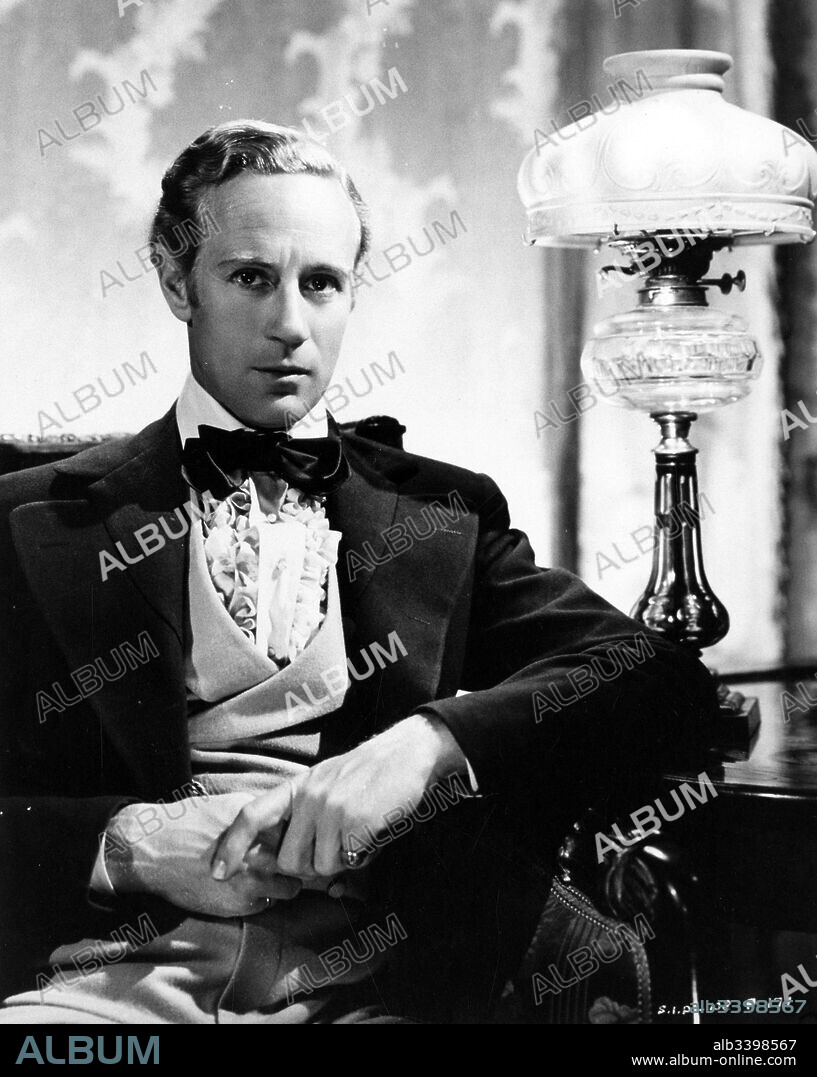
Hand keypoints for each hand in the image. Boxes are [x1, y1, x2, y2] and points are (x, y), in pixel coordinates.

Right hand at [105, 792, 301, 916]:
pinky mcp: (240, 903)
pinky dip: (264, 898)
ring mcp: (251, 878)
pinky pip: (268, 904)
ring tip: (271, 878)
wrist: (152, 851)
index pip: (300, 829)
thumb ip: (259, 813)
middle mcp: (258, 849)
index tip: (301, 838)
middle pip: (300, 859)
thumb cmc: (187, 823)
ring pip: (290, 887)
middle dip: (298, 861)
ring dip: (284, 883)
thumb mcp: (227, 804)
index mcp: (258, 820)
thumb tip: (288, 815)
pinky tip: (249, 889)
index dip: (302, 835)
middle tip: (294, 861)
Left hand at [211, 715, 467, 880]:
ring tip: (358, 838)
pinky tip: (373, 834)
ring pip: (320, 867)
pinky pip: (349, 862)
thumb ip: (307, 819)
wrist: (407, 753)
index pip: (251, 815)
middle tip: (334, 853)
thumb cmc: (367, 776)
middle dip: (309, 869)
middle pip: (288, 860)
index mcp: (298, 786)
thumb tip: (292, 868)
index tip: (218, 872)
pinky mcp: (356, 822)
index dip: (231, 846)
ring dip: (341, 863)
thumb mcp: (328, 786)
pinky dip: (363, 857)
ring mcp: (332, 809)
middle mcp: (310, 796)